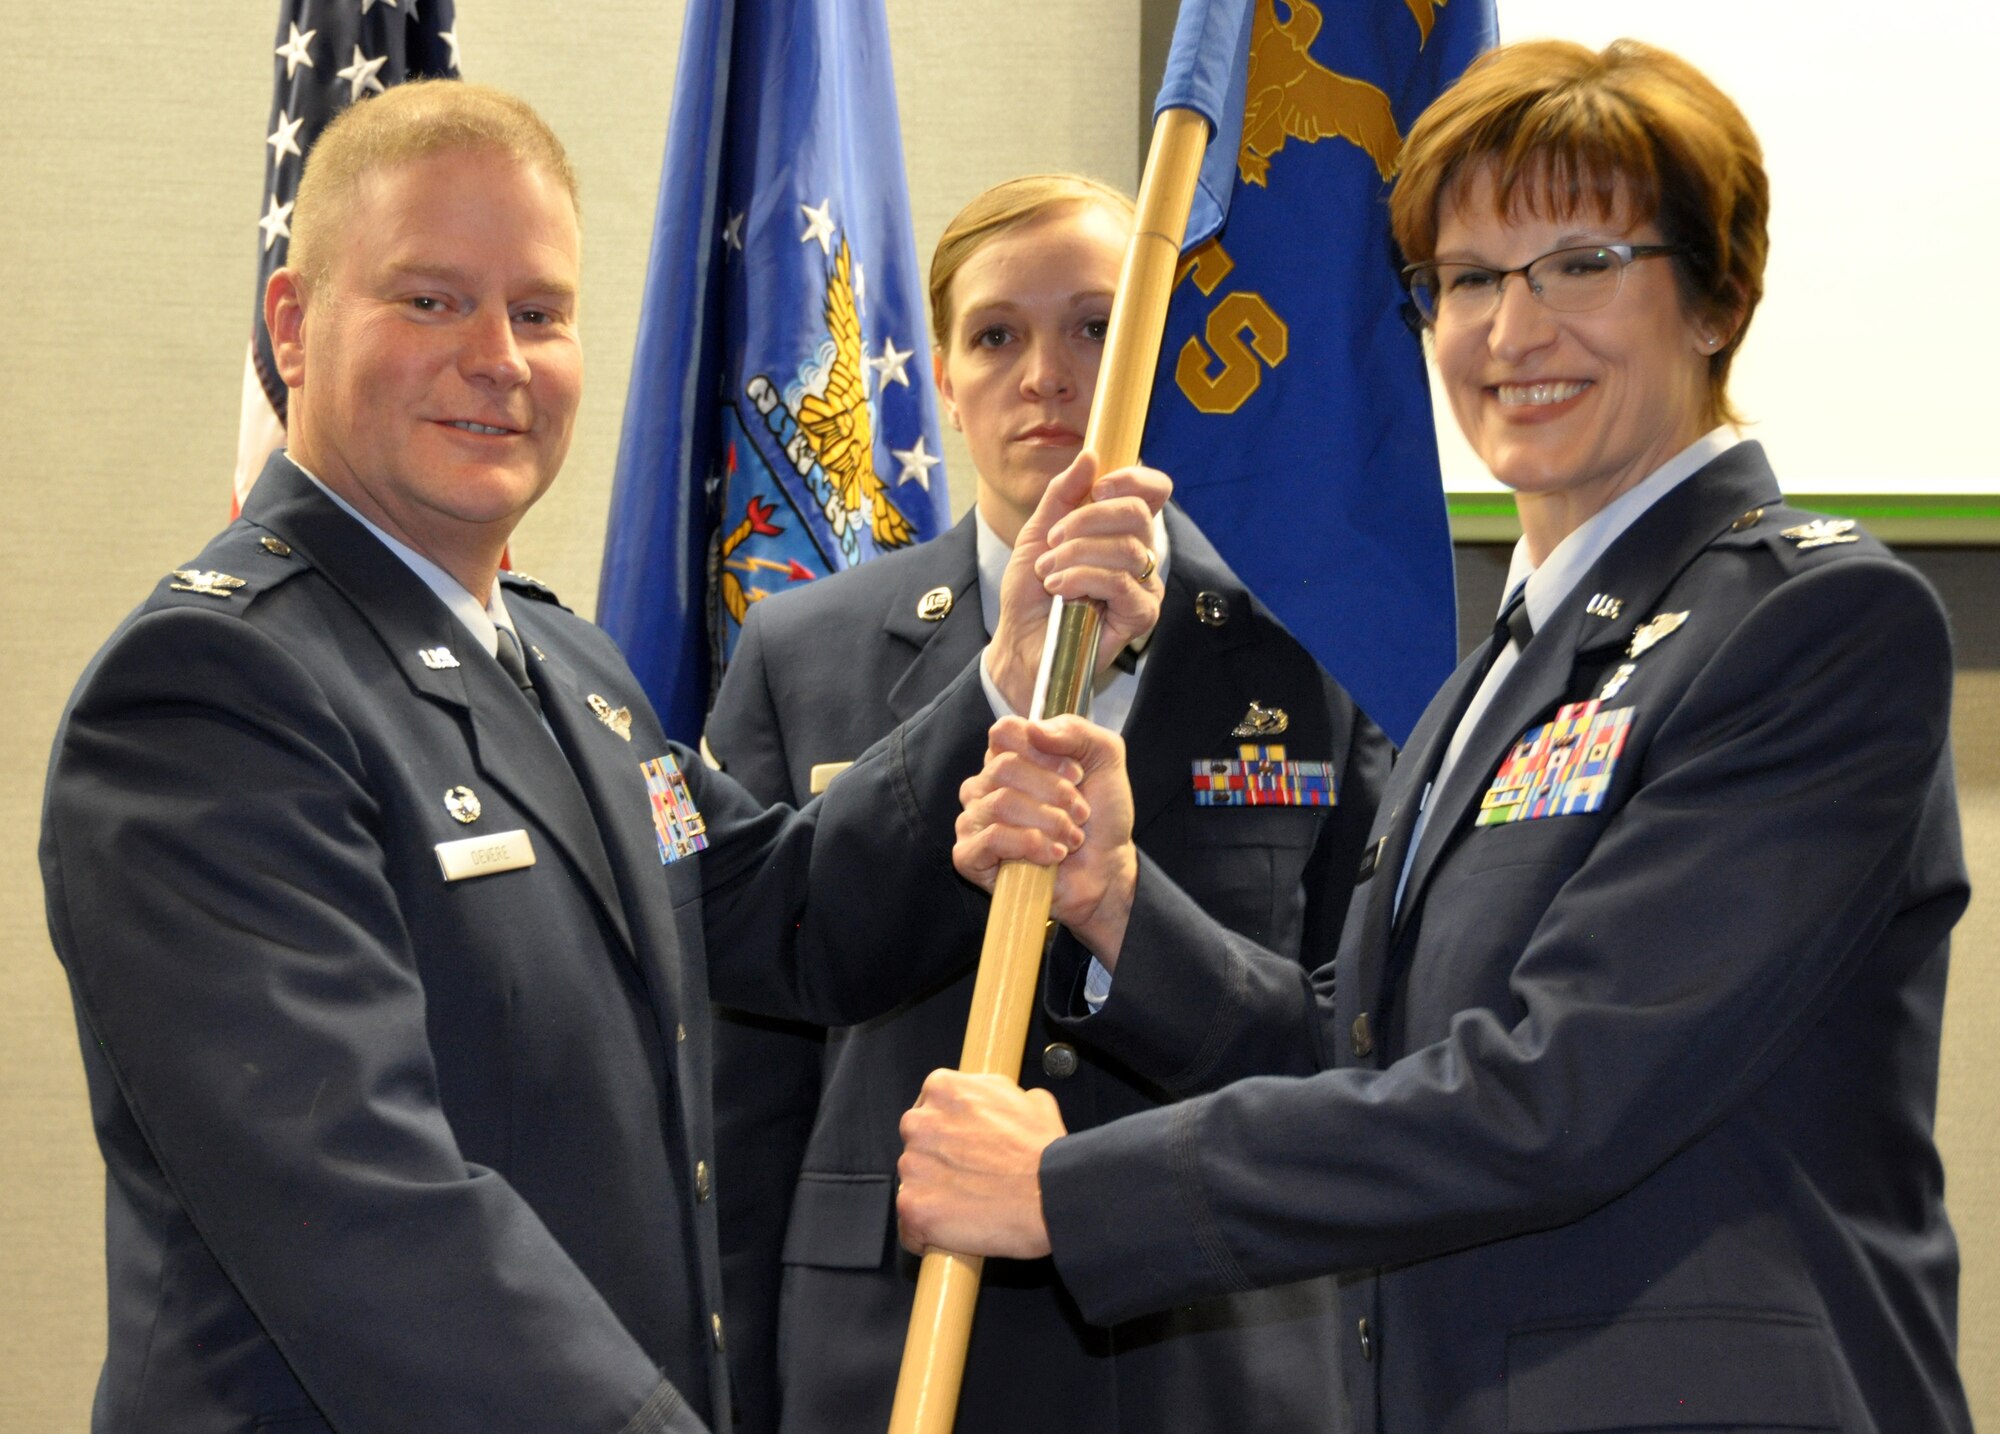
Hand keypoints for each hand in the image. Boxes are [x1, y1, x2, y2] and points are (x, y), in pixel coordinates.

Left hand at [897, 1070, 1064, 1259]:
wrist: (1051, 1195)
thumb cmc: (1044, 1153)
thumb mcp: (1031, 1100)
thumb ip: (998, 1096)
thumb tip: (998, 1106)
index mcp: (942, 1089)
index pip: (928, 1111)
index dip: (948, 1134)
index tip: (963, 1150)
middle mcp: (918, 1122)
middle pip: (915, 1147)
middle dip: (936, 1164)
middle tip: (969, 1179)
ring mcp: (911, 1166)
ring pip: (912, 1186)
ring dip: (934, 1198)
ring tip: (969, 1207)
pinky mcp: (912, 1207)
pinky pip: (910, 1227)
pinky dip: (928, 1235)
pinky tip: (956, 1233)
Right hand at [954, 715, 1137, 961]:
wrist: (1106, 869)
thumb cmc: (1100, 815)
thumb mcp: (1104, 758)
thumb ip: (1075, 731)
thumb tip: (1033, 729)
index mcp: (1009, 756)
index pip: (1004, 732)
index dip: (1045, 752)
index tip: (1077, 774)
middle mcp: (984, 784)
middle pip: (1005, 766)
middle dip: (1054, 792)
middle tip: (1080, 813)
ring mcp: (973, 819)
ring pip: (1002, 803)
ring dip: (1050, 823)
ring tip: (1072, 838)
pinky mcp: (968, 856)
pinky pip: (990, 839)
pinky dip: (1029, 845)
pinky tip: (1053, 855)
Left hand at [986, 454, 1169, 714]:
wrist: (1021, 643)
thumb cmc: (1033, 593)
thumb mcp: (1038, 533)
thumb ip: (1063, 494)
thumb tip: (1091, 455)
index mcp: (1121, 529)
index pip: (1152, 491)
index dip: (1133, 479)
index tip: (1098, 486)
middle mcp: (1141, 554)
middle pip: (1138, 514)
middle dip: (1087, 520)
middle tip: (1053, 540)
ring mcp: (1145, 585)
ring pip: (1126, 549)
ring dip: (1076, 555)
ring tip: (1049, 573)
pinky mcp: (1142, 615)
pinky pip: (1120, 582)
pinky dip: (1083, 579)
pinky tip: (1060, 589)